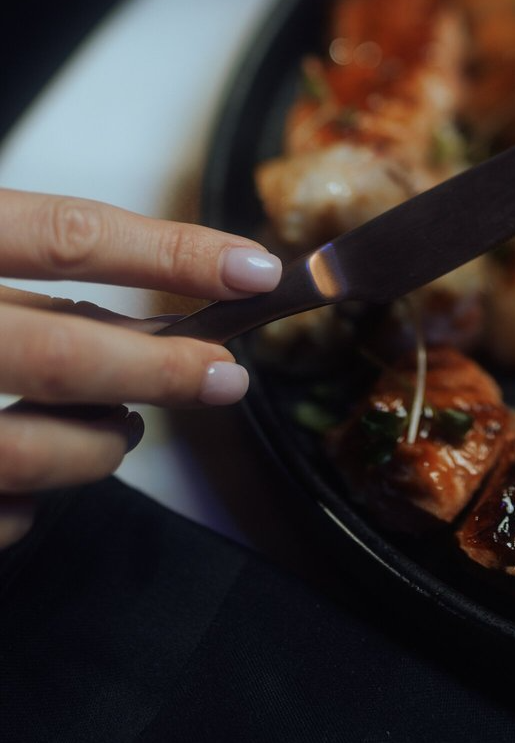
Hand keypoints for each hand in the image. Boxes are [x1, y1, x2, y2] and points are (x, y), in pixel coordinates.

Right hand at [0, 188, 281, 548]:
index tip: (256, 270)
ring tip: (120, 428)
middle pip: (64, 357)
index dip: (173, 254)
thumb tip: (164, 300)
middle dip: (163, 372)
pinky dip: (32, 504)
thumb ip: (33, 263)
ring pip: (31, 448)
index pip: (72, 238)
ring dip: (99, 445)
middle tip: (224, 377)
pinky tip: (38, 480)